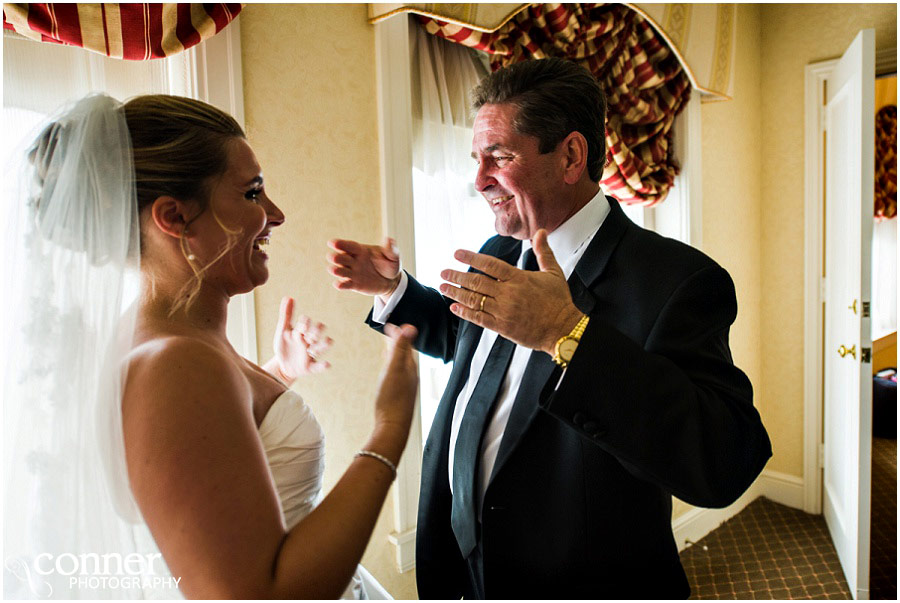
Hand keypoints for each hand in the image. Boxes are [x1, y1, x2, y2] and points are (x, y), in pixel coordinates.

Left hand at [267, 296, 332, 384]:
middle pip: (316, 334)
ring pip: (320, 348)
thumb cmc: (285, 345)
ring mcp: (310, 354)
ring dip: (324, 345)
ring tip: (328, 341)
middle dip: (316, 331)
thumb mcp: (283, 330)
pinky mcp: (310, 367)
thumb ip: (286, 314)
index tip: (303, 322)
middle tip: (315, 330)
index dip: (305, 323)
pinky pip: (318, 367)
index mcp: (302, 332)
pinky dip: (323, 366)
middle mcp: (308, 342)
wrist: (283, 365)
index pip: (305, 324)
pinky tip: (327, 364)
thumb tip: (289, 297)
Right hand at [327, 237, 400, 296]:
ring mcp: (353, 273)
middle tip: (332, 257)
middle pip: (342, 258)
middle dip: (337, 257)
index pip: (349, 246)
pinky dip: (341, 285)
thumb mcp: (393, 256)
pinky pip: (346, 284)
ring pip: (342, 271)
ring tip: (333, 270)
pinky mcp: (355, 284)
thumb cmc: (390, 265)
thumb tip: (388, 240)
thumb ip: (390, 249)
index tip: (332, 243)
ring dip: (336, 270)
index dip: (341, 244)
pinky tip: (338, 284)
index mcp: (361, 250)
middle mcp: (354, 261)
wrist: (392, 281)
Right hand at [373, 323, 418, 431]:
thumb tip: (409, 327)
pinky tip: (387, 368)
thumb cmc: (392, 400)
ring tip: (388, 344)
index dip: (398, 332)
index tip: (388, 323)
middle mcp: (410, 374)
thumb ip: (400, 348)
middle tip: (388, 330)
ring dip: (394, 351)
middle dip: (397, 340)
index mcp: (409, 366)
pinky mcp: (398, 393)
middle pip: (404, 351)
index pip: (405, 343)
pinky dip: (391, 365)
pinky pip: (396, 373)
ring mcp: (404, 384)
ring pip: (400, 362)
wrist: (392, 427)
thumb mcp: (394, 369)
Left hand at [439, 229, 583, 354]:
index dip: (471, 258)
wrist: (563, 328)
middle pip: (476, 282)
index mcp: (519, 278)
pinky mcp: (503, 327)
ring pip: (474, 300)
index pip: (490, 264)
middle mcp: (509, 294)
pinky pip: (479, 319)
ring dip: (456, 293)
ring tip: (444, 287)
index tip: (457, 253)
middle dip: (457, 276)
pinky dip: (465, 313)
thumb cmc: (559, 302)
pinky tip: (455, 307)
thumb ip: (543, 251)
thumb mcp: (553, 272)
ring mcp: (504, 311)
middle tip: (444, 272)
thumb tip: (540, 232)